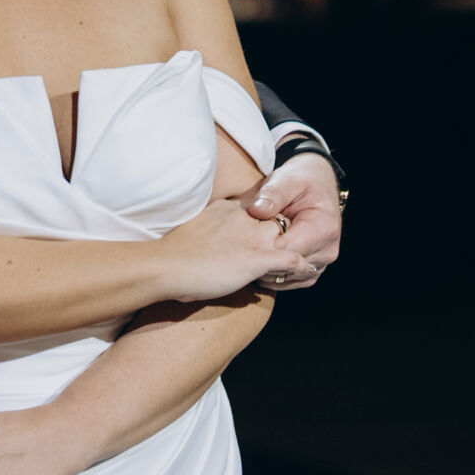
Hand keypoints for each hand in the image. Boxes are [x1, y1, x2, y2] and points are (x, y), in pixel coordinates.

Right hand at [161, 189, 327, 300]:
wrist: (165, 265)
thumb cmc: (174, 252)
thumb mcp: (197, 227)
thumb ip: (212, 226)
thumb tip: (214, 237)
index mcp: (229, 209)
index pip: (260, 205)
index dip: (270, 215)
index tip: (276, 224)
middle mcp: (244, 218)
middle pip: (277, 217)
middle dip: (288, 229)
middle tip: (299, 242)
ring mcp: (252, 237)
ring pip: (288, 236)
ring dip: (299, 247)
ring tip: (309, 258)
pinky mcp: (255, 258)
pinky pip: (290, 260)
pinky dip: (301, 266)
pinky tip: (306, 270)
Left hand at [246, 152, 343, 286]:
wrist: (317, 183)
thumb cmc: (302, 179)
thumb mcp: (287, 179)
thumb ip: (273, 194)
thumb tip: (257, 210)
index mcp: (323, 227)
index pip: (287, 251)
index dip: (263, 248)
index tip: (241, 241)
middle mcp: (327, 249)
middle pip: (288, 268)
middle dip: (263, 261)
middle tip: (238, 252)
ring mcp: (322, 261)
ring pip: (290, 278)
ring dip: (268, 271)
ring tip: (247, 257)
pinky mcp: (315, 267)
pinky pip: (294, 281)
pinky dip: (276, 275)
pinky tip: (259, 264)